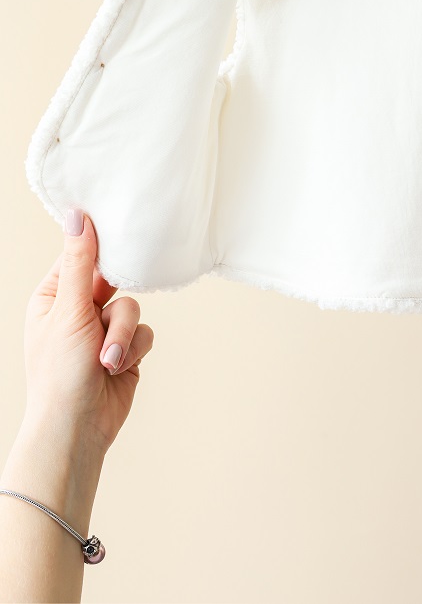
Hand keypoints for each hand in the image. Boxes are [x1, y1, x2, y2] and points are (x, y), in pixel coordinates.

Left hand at [22, 207, 154, 453]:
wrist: (78, 429)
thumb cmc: (59, 374)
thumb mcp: (69, 310)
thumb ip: (79, 262)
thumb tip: (77, 215)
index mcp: (54, 296)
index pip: (80, 255)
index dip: (99, 246)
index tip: (119, 226)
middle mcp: (79, 309)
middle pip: (113, 280)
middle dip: (113, 304)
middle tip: (106, 308)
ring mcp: (104, 330)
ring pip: (132, 307)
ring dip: (122, 335)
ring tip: (105, 360)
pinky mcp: (126, 349)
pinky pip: (144, 331)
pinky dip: (133, 349)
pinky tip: (116, 368)